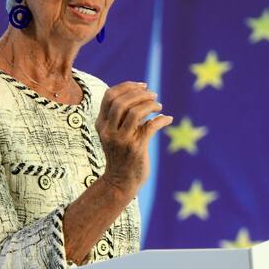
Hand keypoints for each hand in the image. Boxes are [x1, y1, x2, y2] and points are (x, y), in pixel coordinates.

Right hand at [95, 81, 172, 197]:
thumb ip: (123, 116)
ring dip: (151, 105)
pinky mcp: (136, 149)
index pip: (110, 96)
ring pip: (135, 112)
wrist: (120, 182)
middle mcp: (108, 131)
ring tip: (159, 106)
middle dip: (141, 95)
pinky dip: (162, 120)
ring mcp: (121, 140)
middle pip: (122, 102)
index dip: (127, 86)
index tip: (143, 86)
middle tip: (154, 96)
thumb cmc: (121, 154)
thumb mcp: (114, 133)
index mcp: (101, 124)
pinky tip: (167, 119)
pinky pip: (151, 126)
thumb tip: (143, 94)